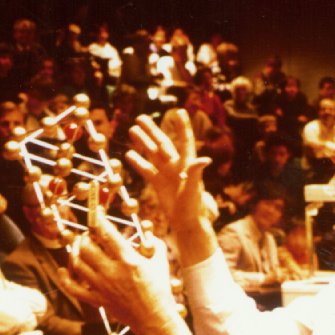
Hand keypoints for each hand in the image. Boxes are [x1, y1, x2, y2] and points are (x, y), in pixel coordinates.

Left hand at [59, 215, 189, 334]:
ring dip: (75, 251)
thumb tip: (148, 234)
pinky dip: (64, 278)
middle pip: (87, 247)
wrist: (154, 319)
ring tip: (80, 246)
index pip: (107, 233)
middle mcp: (112, 272)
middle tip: (89, 234)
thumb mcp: (161, 263)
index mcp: (128, 260)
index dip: (98, 219)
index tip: (96, 213)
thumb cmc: (160, 291)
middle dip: (85, 236)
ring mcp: (102, 287)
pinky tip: (62, 270)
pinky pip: (73, 289)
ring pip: (77, 264)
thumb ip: (155, 245)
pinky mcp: (97, 300)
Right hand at [126, 111, 209, 231]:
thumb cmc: (193, 206)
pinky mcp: (158, 183)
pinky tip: (129, 154)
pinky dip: (138, 162)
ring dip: (143, 142)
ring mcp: (166, 173)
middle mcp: (176, 165)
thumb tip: (205, 159)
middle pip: (162, 143)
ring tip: (133, 130)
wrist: (186, 222)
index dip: (182, 126)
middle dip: (152, 130)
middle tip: (141, 118)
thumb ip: (195, 172)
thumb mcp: (193, 188)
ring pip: (152, 153)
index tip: (179, 111)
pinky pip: (147, 170)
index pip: (185, 141)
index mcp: (187, 163)